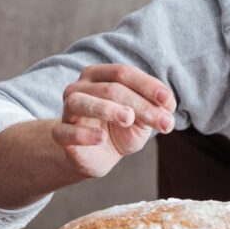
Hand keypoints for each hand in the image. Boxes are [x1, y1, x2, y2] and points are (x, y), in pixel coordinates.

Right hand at [52, 64, 176, 177]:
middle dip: (141, 106)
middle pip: (111, 89)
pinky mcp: (61, 133)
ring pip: (81, 102)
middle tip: (164, 123)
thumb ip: (155, 108)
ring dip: (108, 109)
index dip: (148, 85)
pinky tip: (101, 138)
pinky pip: (66, 131)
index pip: (123, 73)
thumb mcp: (142, 118)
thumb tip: (168, 105)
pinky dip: (84, 134)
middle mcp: (81, 87)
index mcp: (101, 75)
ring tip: (128, 119)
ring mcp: (68, 109)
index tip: (168, 102)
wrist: (100, 155)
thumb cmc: (121, 129)